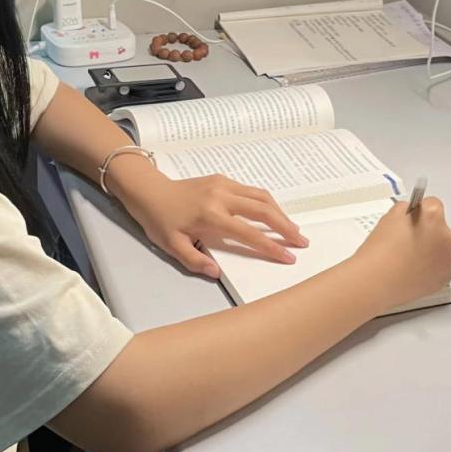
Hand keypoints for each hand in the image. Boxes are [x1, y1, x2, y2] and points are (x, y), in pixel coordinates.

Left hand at [118, 173, 308, 278]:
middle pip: (263, 210)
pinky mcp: (222, 179)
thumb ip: (195, 260)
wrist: (148, 191)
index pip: (249, 234)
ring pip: (260, 196)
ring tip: (293, 229)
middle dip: (285, 226)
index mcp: (211, 216)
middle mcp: (221, 197)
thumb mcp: (172, 246)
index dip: (271, 247)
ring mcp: (223, 184)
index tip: (288, 257)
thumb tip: (216, 272)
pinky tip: (272, 214)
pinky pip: (250, 190)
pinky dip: (266, 203)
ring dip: (280, 213)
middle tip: (301, 241)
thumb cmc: (159, 220)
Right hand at [353, 197, 450, 308]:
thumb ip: (405, 210)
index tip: (411, 219)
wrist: (377, 280)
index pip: (433, 204)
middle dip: (427, 232)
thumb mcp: (389, 217)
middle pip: (439, 228)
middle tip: (405, 241)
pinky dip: (429, 268)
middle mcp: (446, 236)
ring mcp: (448, 258)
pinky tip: (411, 270)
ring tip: (407, 259)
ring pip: (441, 249)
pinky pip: (440, 268)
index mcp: (432, 216)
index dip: (420, 212)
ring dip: (429, 251)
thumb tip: (412, 214)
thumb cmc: (381, 250)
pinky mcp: (445, 277)